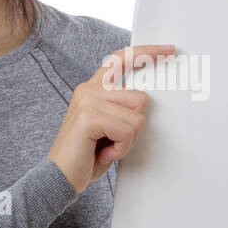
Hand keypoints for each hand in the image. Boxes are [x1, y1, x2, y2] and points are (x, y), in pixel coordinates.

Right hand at [47, 44, 175, 194]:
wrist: (59, 177)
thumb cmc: (86, 155)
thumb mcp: (108, 126)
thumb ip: (121, 109)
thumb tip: (145, 101)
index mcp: (93, 88)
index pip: (121, 59)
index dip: (146, 53)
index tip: (168, 50)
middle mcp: (89, 89)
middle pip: (141, 99)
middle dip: (135, 127)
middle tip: (114, 141)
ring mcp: (87, 101)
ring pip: (136, 118)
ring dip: (127, 141)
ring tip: (107, 148)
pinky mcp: (89, 117)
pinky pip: (127, 131)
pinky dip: (121, 148)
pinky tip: (103, 154)